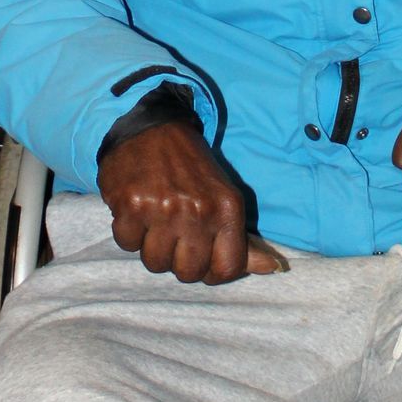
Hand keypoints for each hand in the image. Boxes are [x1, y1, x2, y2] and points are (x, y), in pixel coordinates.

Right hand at [96, 120, 282, 283]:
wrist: (153, 128)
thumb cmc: (191, 168)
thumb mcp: (225, 198)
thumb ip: (245, 240)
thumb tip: (274, 268)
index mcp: (227, 209)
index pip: (227, 269)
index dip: (210, 271)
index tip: (200, 257)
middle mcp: (198, 210)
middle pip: (188, 273)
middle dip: (178, 260)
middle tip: (174, 233)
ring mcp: (163, 208)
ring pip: (156, 263)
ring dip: (151, 247)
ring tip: (155, 220)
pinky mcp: (131, 205)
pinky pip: (127, 244)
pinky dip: (129, 231)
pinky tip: (137, 210)